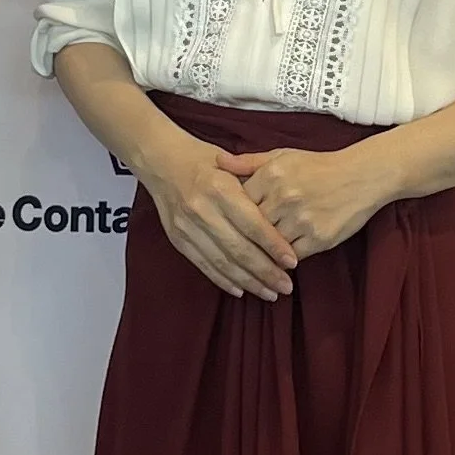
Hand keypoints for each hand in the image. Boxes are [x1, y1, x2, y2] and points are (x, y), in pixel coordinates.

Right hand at [140, 129, 297, 300]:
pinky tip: (241, 290)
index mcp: (220, 188)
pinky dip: (223, 280)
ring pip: (222, 262)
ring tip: (269, 293)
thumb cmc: (205, 161)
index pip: (252, 224)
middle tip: (286, 286)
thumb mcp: (234, 165)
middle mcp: (202, 209)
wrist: (162, 161)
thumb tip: (287, 219)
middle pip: (239, 249)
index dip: (273, 246)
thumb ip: (257, 190)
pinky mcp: (178, 239)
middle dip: (265, 272)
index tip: (292, 262)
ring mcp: (187, 227)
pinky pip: (204, 265)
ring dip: (248, 282)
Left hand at [218, 143, 386, 261]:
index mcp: (272, 174)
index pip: (238, 203)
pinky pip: (292, 257)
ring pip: (270, 245)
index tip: (227, 222)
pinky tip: (280, 259)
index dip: (232, 214)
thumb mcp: (282, 156)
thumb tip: (216, 162)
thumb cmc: (318, 166)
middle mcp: (284, 197)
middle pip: (251, 227)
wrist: (362, 176)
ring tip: (256, 257)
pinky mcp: (319, 239)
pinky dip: (285, 259)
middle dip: (244, 236)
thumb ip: (248, 162)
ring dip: (263, 252)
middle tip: (234, 246)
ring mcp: (302, 219)